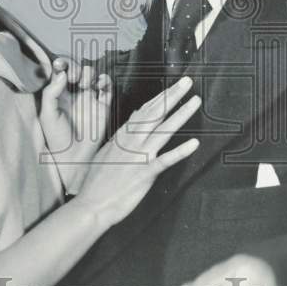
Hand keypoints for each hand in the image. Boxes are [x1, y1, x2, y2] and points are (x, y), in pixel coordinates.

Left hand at [39, 57, 111, 190]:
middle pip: (77, 69)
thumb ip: (51, 92)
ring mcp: (89, 97)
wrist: (73, 156)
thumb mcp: (47, 114)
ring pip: (92, 74)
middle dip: (75, 67)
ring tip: (84, 84)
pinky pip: (107, 87)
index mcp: (58, 93)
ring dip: (89, 73)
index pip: (60, 71)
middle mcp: (74, 93)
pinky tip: (99, 84)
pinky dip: (105, 80)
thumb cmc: (57, 137)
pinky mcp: (103, 104)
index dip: (61, 64)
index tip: (60, 64)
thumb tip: (62, 73)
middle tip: (73, 77)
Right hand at [73, 76, 200, 230]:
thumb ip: (121, 136)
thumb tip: (132, 121)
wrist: (92, 204)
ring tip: (194, 102)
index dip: (161, 97)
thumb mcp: (106, 151)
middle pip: (156, 113)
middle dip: (172, 96)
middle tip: (187, 82)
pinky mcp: (145, 173)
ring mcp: (139, 156)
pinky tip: (194, 143)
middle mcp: (132, 141)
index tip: (174, 86)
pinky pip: (165, 160)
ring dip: (181, 114)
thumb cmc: (96, 182)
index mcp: (123, 136)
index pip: (145, 111)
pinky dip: (180, 151)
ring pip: (163, 130)